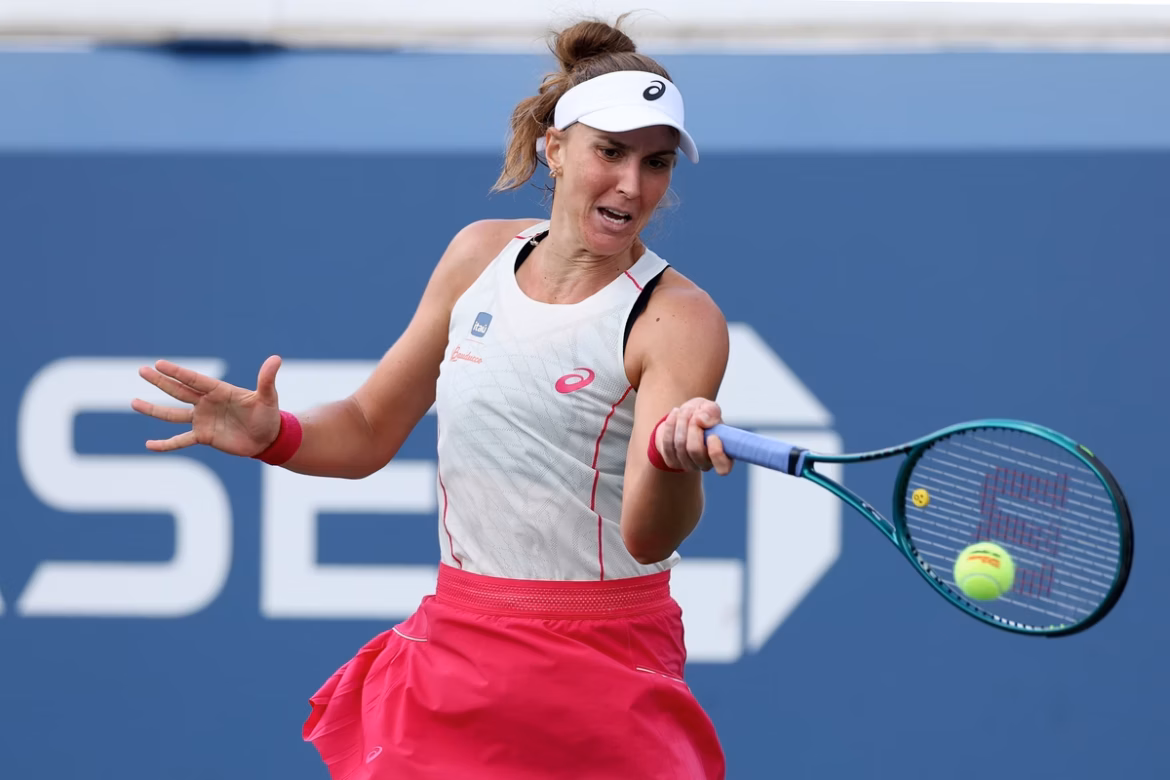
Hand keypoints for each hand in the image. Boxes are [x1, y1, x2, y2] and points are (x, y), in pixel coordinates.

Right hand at [132, 355, 283, 455]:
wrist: (269, 438)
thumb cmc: (268, 415)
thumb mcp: (268, 397)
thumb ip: (266, 379)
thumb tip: (276, 358)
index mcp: (219, 390)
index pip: (194, 380)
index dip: (177, 373)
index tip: (158, 363)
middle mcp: (207, 403)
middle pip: (179, 391)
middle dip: (161, 382)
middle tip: (142, 370)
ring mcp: (202, 420)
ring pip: (173, 414)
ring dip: (154, 409)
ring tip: (134, 402)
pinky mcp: (203, 437)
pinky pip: (180, 441)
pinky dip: (165, 444)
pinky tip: (149, 445)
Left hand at [654, 398, 733, 475]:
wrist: (684, 419)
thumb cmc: (702, 416)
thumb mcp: (711, 408)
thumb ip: (711, 412)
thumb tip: (701, 420)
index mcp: (724, 456)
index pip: (723, 467)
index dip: (716, 453)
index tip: (712, 436)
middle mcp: (706, 464)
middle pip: (695, 450)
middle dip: (693, 426)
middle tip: (694, 413)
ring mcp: (688, 465)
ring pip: (680, 445)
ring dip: (681, 422)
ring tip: (685, 410)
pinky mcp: (672, 462)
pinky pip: (667, 443)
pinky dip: (670, 425)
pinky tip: (675, 414)